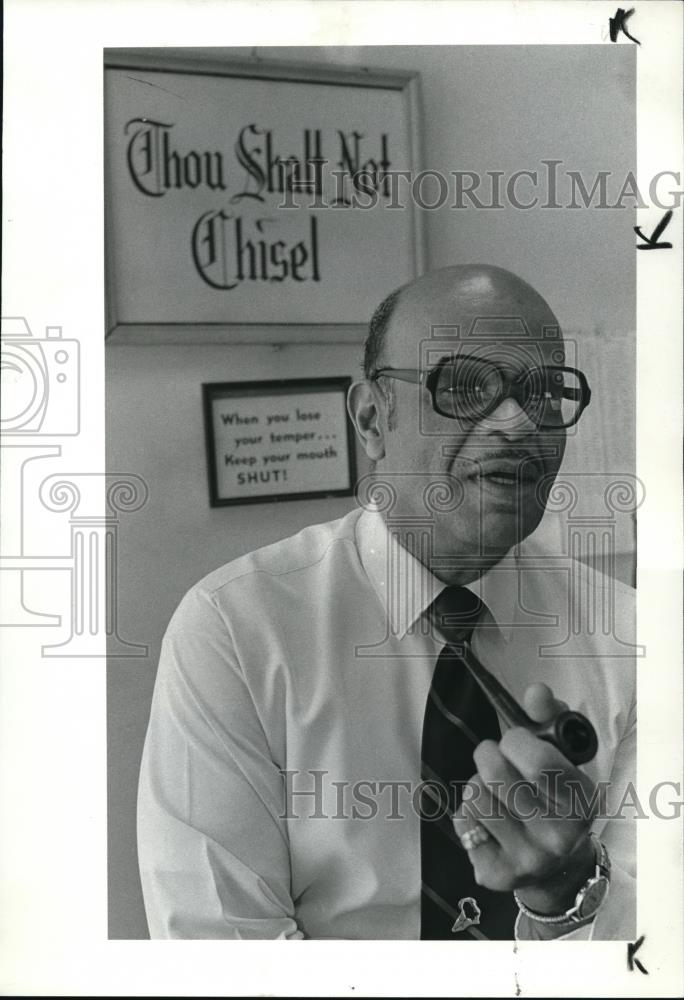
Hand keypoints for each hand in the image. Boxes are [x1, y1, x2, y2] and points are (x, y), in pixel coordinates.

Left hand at [452, 683, 596, 916]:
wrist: (558, 866)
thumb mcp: (564, 756)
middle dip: (488, 754)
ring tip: (495, 791)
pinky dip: (467, 812)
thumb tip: (536, 690)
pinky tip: (488, 820)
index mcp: (581, 801)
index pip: (539, 762)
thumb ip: (549, 718)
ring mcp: (527, 858)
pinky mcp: (496, 873)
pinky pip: (461, 820)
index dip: (516, 741)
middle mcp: (558, 836)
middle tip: (496, 758)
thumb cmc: (556, 797)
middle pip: (496, 774)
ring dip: (477, 783)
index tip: (514, 740)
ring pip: (474, 795)